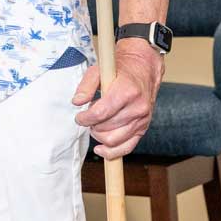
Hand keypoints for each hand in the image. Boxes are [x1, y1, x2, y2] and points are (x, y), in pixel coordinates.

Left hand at [73, 41, 163, 158]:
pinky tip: (101, 149)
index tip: (79, 117)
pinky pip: (128, 147)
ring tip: (95, 125)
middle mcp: (138, 107)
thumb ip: (86, 86)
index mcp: (127, 92)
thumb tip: (77, 102)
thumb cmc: (121, 69)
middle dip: (91, 125)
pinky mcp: (144, 127)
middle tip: (88, 118)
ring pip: (114, 140)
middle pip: (106, 128)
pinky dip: (113, 152)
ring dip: (99, 136)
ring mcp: (143, 119)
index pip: (101, 114)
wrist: (144, 68)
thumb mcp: (99, 70)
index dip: (85, 118)